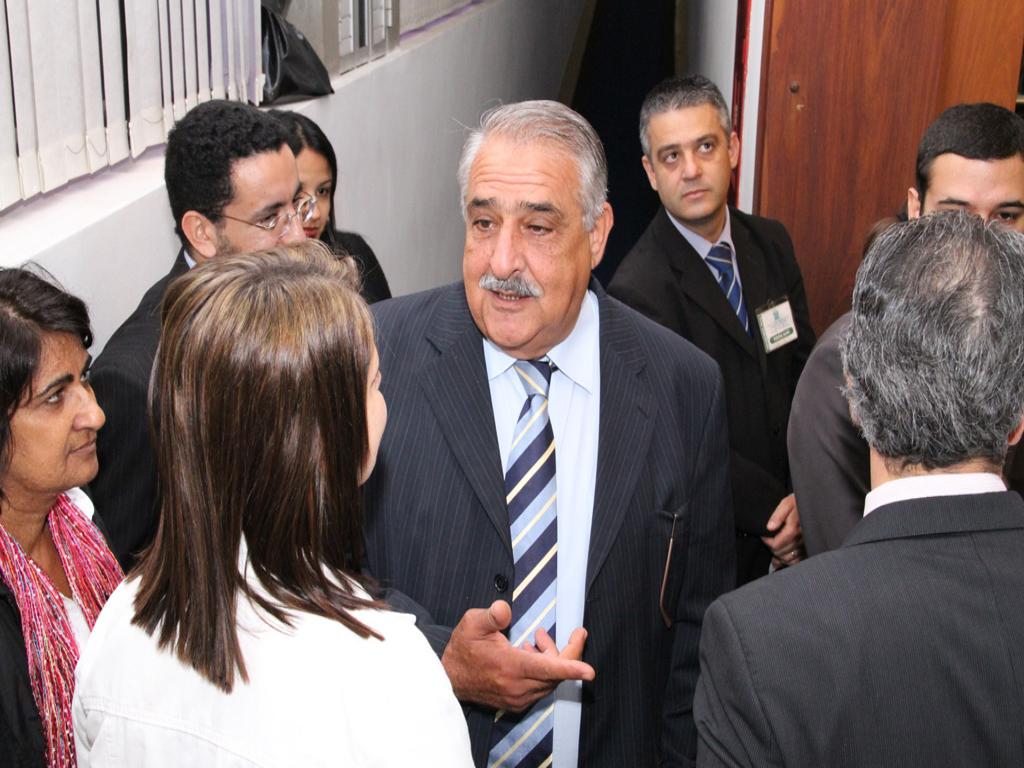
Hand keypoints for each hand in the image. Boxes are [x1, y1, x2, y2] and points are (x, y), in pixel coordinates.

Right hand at [441, 600, 594, 710]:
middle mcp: (517, 687)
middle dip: (568, 652)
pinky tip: (530, 653)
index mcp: (510, 667)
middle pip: (557, 674)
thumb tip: (505, 609)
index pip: (548, 669)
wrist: (448, 679)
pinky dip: (544, 670)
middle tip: (577, 633)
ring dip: (553, 659)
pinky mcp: (516, 703)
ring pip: (550, 680)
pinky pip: (541, 687)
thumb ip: (491, 615)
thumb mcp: (472, 623)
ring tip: (537, 638)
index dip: (571, 667)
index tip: (590, 671)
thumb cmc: (462, 649)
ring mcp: (517, 698)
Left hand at [761, 493, 803, 567]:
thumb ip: (778, 515)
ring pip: (788, 559)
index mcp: (796, 528)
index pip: (777, 543)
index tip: (764, 535)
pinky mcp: (808, 550)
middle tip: (769, 539)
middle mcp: (802, 539)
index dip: (767, 541)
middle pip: (782, 552)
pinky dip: (787, 560)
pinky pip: (796, 561)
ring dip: (779, 555)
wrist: (812, 505)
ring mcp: (806, 545)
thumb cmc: (797, 503)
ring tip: (775, 545)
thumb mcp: (786, 503)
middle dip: (772, 547)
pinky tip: (783, 553)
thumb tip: (770, 527)